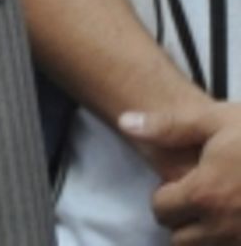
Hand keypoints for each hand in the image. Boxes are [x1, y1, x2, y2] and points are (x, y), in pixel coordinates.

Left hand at [122, 99, 240, 240]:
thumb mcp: (215, 120)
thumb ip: (168, 126)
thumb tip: (124, 123)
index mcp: (204, 194)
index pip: (161, 210)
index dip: (166, 194)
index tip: (182, 181)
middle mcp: (223, 226)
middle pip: (180, 239)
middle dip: (184, 219)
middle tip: (200, 195)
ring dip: (207, 232)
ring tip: (221, 205)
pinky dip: (228, 237)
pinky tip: (236, 215)